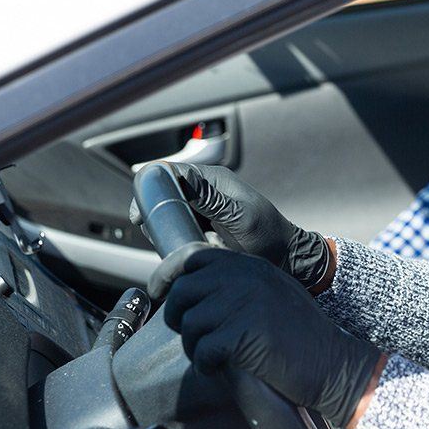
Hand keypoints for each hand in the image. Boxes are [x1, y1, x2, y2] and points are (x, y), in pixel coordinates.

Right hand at [130, 163, 330, 288]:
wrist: (285, 257)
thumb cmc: (267, 237)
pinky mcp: (204, 222)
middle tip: (151, 230)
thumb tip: (182, 179)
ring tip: (166, 240)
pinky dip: (172, 231)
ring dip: (163, 222)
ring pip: (170, 207)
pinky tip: (174, 245)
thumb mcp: (239, 218)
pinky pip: (179, 222)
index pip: (173, 171)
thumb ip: (211, 200)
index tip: (143, 212)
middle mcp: (207, 188)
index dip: (153, 187)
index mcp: (215, 180)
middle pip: (166, 189)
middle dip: (154, 207)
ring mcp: (205, 206)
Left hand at [164, 249, 381, 427]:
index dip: (168, 276)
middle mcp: (245, 277)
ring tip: (217, 355)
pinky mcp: (242, 334)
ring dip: (195, 346)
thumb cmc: (300, 334)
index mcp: (250, 264)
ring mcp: (243, 303)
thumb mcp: (269, 292)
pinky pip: (202, 350)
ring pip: (189, 323)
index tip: (161, 294)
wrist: (332, 361)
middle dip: (178, 317)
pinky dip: (207, 364)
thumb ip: (236, 283)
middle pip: (182, 291)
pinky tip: (223, 367)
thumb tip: (188, 288)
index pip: (192, 257)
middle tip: (195, 336)